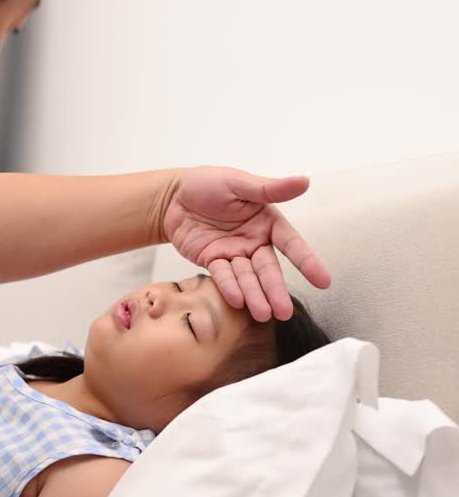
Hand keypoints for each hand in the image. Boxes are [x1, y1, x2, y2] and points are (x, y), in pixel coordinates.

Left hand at [161, 166, 331, 321]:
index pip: (291, 244)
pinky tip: (237, 301)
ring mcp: (233, 253)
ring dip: (254, 296)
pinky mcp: (212, 260)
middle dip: (276, 291)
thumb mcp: (239, 183)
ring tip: (263, 315)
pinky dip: (229, 287)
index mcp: (267, 222)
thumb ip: (270, 189)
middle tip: (284, 313)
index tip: (324, 281)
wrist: (172, 196)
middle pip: (268, 269)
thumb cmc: (209, 183)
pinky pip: (222, 275)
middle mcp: (254, 241)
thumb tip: (304, 181)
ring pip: (247, 278)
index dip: (307, 262)